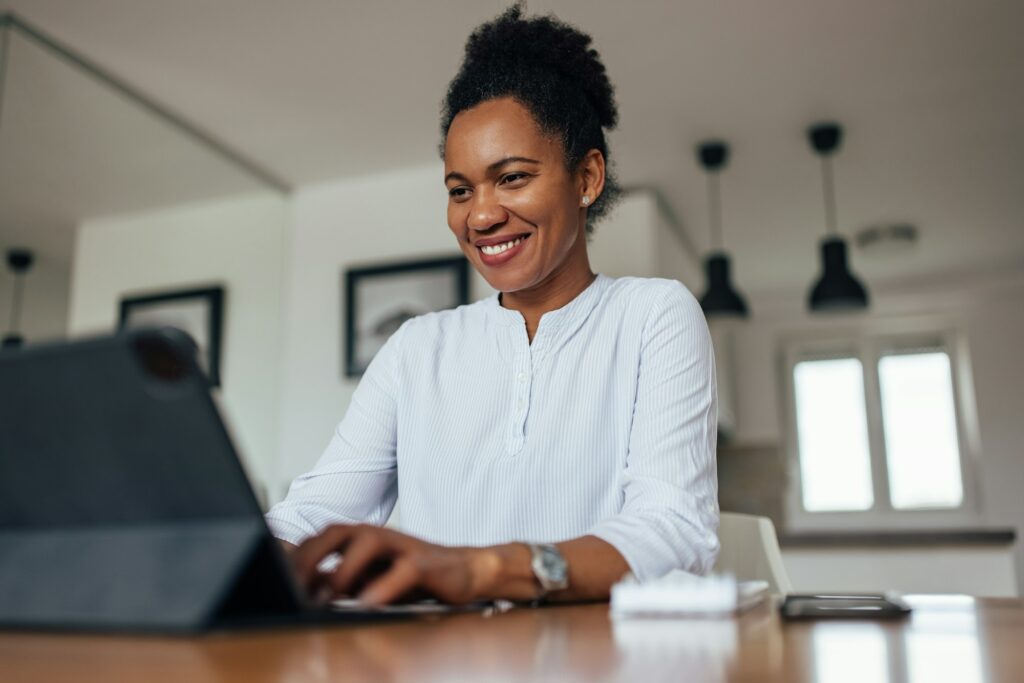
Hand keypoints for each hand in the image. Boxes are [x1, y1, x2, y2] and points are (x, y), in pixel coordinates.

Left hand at [291, 524, 499, 605]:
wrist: (462, 572)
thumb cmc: (412, 576)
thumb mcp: (369, 579)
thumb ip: (339, 580)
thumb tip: (304, 590)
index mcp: (360, 537)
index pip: (319, 538)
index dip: (296, 557)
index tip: (276, 580)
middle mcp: (378, 535)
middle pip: (337, 532)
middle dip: (311, 557)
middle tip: (293, 585)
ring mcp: (402, 546)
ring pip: (368, 542)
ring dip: (343, 569)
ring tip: (326, 596)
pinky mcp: (424, 563)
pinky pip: (401, 572)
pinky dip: (382, 588)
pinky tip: (366, 605)